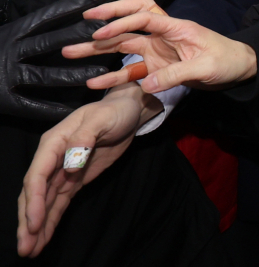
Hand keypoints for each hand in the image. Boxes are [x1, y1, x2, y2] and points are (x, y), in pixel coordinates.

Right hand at [0, 0, 110, 121]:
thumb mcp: (7, 35)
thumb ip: (31, 28)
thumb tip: (69, 12)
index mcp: (11, 33)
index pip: (45, 16)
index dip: (71, 6)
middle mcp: (9, 52)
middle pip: (48, 42)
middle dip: (78, 36)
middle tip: (106, 32)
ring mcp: (5, 77)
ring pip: (44, 75)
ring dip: (73, 74)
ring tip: (100, 71)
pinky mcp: (3, 100)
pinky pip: (32, 105)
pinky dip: (53, 108)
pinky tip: (74, 109)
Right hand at [17, 83, 159, 256]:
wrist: (129, 110)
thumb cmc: (115, 111)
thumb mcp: (102, 118)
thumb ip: (85, 138)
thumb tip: (70, 165)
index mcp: (53, 143)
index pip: (37, 175)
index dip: (34, 201)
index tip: (34, 223)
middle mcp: (52, 159)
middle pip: (35, 194)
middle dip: (28, 221)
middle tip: (24, 247)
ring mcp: (62, 172)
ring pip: (44, 203)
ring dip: (36, 227)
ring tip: (29, 251)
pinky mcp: (74, 180)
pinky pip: (59, 203)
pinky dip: (51, 221)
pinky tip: (43, 239)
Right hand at [62, 0, 256, 94]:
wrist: (239, 69)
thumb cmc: (227, 61)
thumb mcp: (206, 67)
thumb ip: (176, 74)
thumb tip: (145, 84)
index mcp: (176, 27)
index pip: (144, 16)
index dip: (121, 20)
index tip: (99, 30)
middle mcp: (162, 36)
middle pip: (129, 25)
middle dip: (105, 23)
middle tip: (81, 25)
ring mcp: (157, 51)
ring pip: (123, 46)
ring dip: (99, 50)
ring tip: (70, 53)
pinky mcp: (156, 67)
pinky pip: (130, 70)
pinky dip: (112, 75)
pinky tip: (93, 82)